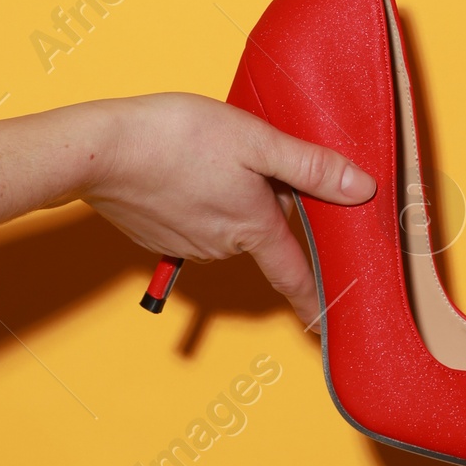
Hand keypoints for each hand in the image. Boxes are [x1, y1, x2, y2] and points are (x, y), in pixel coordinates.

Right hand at [78, 95, 375, 327]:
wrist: (104, 150)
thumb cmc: (181, 137)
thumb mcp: (257, 141)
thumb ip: (310, 166)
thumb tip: (362, 190)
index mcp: (253, 227)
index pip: (294, 274)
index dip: (314, 300)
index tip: (326, 328)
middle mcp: (222, 246)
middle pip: (263, 231)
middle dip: (271, 202)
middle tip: (257, 157)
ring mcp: (187, 244)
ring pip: (230, 222)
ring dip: (236, 196)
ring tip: (217, 154)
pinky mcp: (159, 235)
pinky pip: (198, 220)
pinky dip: (203, 197)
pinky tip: (190, 166)